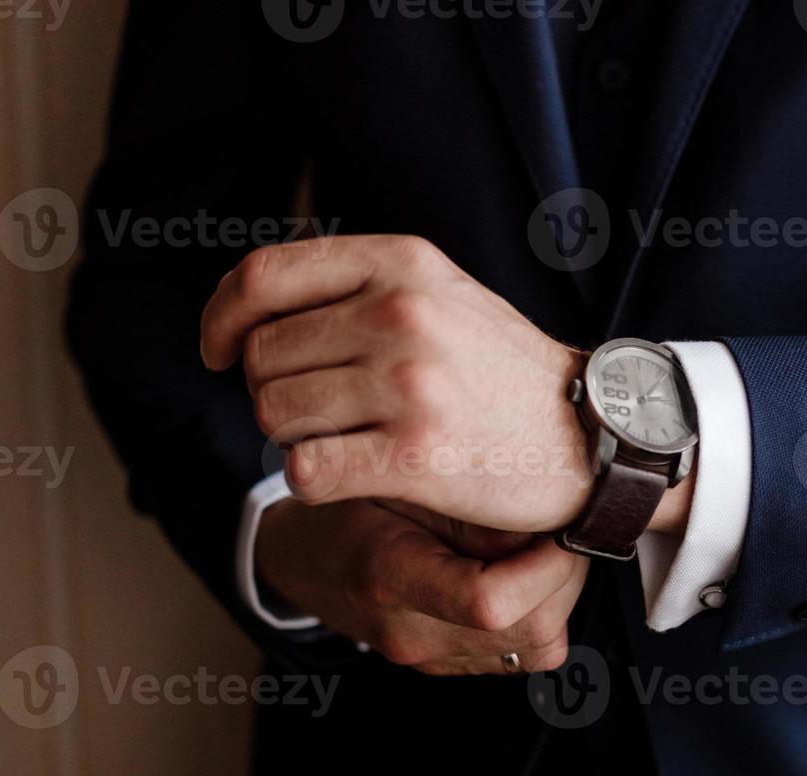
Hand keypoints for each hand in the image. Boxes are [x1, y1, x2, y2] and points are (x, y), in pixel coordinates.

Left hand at [201, 235, 596, 532]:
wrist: (590, 435)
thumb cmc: (501, 370)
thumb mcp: (439, 291)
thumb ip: (357, 282)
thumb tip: (247, 302)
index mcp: (402, 264)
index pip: (261, 278)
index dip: (219, 318)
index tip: (217, 351)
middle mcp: (402, 316)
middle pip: (258, 356)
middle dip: (268, 390)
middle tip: (316, 410)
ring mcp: (410, 387)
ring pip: (272, 414)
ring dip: (293, 437)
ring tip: (344, 439)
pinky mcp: (416, 458)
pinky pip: (305, 471)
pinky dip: (312, 480)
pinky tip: (348, 474)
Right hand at [255, 495, 587, 675]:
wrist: (300, 561)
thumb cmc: (345, 504)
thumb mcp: (393, 475)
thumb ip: (461, 493)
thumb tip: (543, 509)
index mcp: (390, 578)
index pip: (490, 604)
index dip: (545, 567)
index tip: (559, 527)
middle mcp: (414, 634)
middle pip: (533, 631)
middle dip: (564, 577)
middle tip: (559, 527)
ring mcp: (433, 659)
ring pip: (540, 647)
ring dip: (558, 595)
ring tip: (542, 546)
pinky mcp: (450, 664)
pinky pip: (525, 650)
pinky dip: (540, 610)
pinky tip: (524, 570)